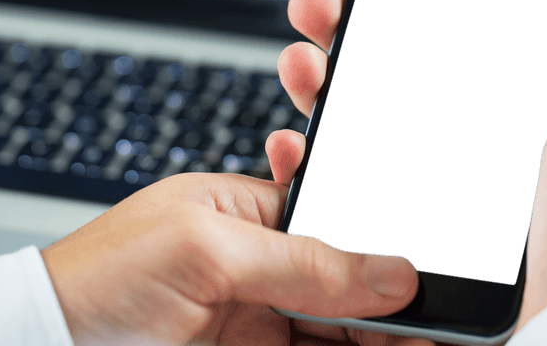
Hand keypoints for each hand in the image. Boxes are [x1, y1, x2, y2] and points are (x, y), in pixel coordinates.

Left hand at [41, 169, 426, 345]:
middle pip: (353, 282)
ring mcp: (263, 320)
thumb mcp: (205, 248)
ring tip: (436, 335)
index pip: (341, 221)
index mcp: (252, 212)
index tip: (428, 266)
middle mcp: (264, 267)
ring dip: (388, 335)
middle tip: (446, 313)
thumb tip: (391, 273)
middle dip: (397, 296)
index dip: (386, 242)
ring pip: (346, 331)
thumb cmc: (101, 278)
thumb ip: (304, 260)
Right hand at [276, 0, 546, 333]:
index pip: (471, 29)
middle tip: (321, 10)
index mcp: (546, 101)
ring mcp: (458, 180)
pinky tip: (303, 141)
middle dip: (355, 31)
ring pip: (377, 117)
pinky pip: (365, 179)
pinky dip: (324, 156)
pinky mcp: (428, 223)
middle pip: (410, 67)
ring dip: (328, 83)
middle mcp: (496, 135)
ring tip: (303, 66)